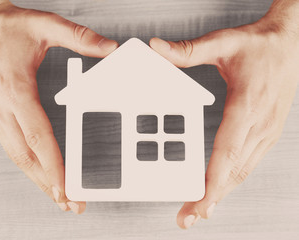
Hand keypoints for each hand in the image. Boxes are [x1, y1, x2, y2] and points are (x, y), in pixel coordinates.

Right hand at [0, 1, 117, 212]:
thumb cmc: (9, 27)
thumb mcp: (46, 25)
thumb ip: (79, 37)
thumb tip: (110, 49)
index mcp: (16, 90)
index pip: (37, 135)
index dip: (52, 164)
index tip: (65, 187)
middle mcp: (3, 107)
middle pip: (27, 156)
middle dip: (49, 184)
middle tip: (71, 203)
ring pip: (18, 157)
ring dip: (39, 181)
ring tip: (59, 199)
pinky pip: (14, 148)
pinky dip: (30, 167)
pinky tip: (42, 176)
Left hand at [150, 0, 298, 228]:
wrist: (291, 43)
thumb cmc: (258, 46)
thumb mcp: (222, 42)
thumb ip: (188, 50)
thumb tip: (156, 48)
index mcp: (247, 105)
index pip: (227, 153)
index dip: (211, 183)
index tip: (197, 203)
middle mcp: (259, 124)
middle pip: (233, 172)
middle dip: (210, 198)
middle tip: (188, 218)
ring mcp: (266, 131)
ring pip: (242, 172)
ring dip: (221, 194)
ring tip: (200, 211)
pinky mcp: (267, 132)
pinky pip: (247, 163)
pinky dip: (231, 180)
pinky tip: (218, 188)